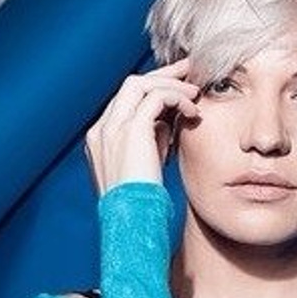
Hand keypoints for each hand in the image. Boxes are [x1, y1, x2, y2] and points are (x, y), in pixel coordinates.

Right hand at [85, 58, 199, 195]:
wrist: (130, 224)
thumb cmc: (140, 206)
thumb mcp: (143, 170)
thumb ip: (151, 145)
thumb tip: (168, 126)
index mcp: (99, 141)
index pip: (125, 102)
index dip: (153, 93)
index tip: (177, 91)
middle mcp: (101, 130)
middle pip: (131, 86)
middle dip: (162, 76)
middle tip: (189, 73)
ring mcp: (112, 129)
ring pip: (141, 84)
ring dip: (171, 84)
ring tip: (196, 92)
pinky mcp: (130, 131)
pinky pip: (156, 98)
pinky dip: (177, 99)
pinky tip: (193, 112)